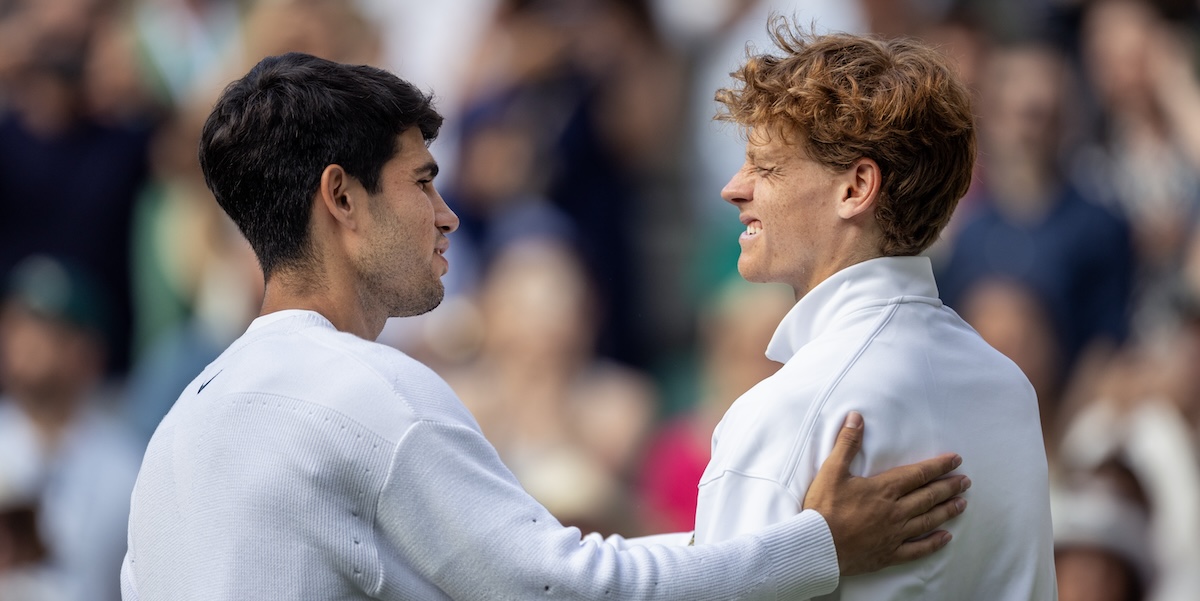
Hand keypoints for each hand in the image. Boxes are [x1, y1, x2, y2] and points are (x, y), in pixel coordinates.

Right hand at [802, 411, 969, 575]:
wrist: (817, 545)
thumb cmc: (823, 508)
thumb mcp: (832, 470)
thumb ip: (847, 443)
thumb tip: (857, 418)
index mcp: (884, 489)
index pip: (918, 474)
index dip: (938, 466)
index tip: (956, 460)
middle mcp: (895, 511)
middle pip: (928, 496)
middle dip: (949, 487)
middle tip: (966, 482)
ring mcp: (894, 534)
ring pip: (927, 520)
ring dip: (946, 511)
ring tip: (962, 504)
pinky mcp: (889, 553)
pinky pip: (917, 549)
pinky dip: (933, 543)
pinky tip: (945, 538)